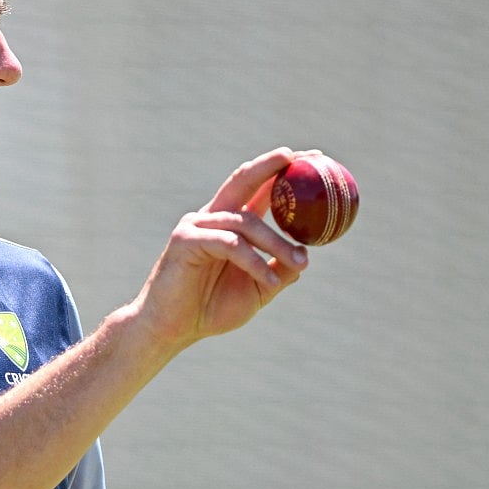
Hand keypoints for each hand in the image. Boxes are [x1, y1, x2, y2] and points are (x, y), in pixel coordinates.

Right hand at [132, 147, 309, 355]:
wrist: (170, 330)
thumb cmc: (210, 309)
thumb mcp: (257, 290)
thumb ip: (278, 271)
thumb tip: (305, 256)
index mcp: (230, 224)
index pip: (260, 188)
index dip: (284, 170)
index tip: (318, 160)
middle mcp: (213, 217)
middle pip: (244, 180)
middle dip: (272, 165)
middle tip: (301, 158)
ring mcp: (196, 225)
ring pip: (245, 221)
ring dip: (276, 242)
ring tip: (299, 262)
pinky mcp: (185, 240)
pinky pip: (229, 245)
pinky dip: (253, 261)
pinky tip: (268, 279)